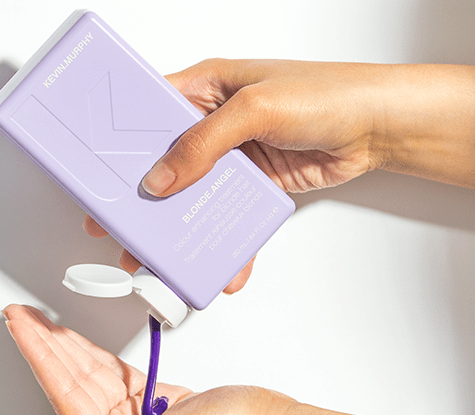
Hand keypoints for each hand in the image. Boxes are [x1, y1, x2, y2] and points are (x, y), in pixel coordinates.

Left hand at [3, 304, 294, 414]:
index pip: (64, 400)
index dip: (40, 360)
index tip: (23, 330)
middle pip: (70, 382)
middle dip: (45, 346)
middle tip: (23, 318)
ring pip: (88, 373)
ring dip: (65, 345)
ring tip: (40, 323)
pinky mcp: (150, 396)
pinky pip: (111, 370)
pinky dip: (92, 352)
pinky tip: (76, 341)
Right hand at [85, 59, 382, 289]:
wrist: (374, 127)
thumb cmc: (325, 96)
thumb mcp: (255, 109)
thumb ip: (203, 143)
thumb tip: (161, 177)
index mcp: (205, 89)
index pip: (148, 115)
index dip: (122, 146)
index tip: (102, 178)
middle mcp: (214, 124)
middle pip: (166, 164)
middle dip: (145, 200)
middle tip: (123, 230)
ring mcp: (234, 158)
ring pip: (196, 196)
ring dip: (182, 228)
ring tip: (163, 258)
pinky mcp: (254, 185)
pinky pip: (229, 215)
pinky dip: (226, 241)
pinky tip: (223, 263)